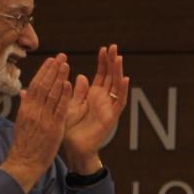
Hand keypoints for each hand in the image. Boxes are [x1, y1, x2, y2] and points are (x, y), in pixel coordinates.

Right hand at [0, 54, 70, 193]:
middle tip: (61, 56)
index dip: (44, 72)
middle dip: (52, 70)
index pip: (35, 85)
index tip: (51, 61)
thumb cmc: (25, 144)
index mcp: (26, 109)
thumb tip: (24, 92)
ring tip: (66, 64)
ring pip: (51, 94)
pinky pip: (59, 108)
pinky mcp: (53, 127)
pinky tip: (68, 84)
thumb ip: (26, 106)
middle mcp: (33, 111)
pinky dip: (63, 95)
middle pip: (43, 85)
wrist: (24, 162)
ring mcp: (43, 118)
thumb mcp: (22, 122)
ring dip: (59, 77)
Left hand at [62, 45, 128, 175]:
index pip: (101, 75)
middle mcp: (104, 100)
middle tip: (113, 47)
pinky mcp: (111, 116)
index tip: (104, 49)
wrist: (74, 147)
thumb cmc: (70, 128)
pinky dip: (122, 90)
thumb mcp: (70, 104)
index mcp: (93, 95)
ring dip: (118, 72)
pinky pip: (120, 102)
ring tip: (118, 57)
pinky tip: (124, 79)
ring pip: (116, 86)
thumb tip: (80, 75)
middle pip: (111, 77)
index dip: (103, 62)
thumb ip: (77, 91)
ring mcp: (109, 107)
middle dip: (112, 62)